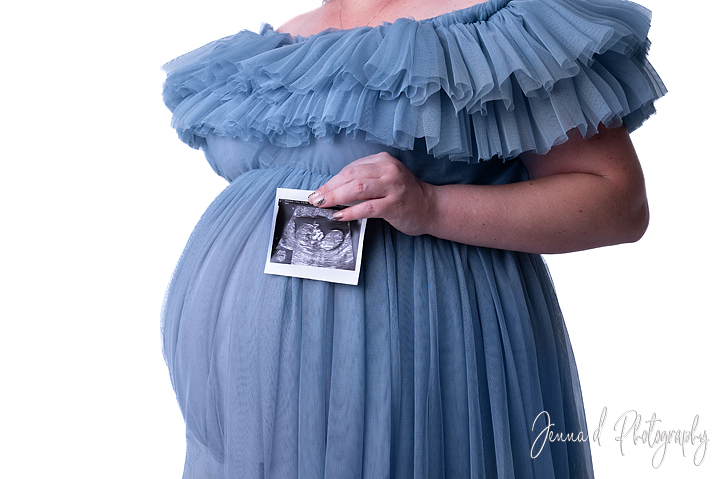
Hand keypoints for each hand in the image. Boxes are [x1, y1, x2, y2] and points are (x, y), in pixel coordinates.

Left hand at [308, 152, 436, 235]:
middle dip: (329, 188)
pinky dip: (350, 211)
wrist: (430, 207)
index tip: (320, 190)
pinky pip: (367, 207)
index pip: (351, 168)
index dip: (332, 180)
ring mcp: (392, 187)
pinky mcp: (394, 204)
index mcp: (383, 160)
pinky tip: (339, 216)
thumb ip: (364, 179)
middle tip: (316, 198)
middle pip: (351, 176)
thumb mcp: (385, 178)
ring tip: (323, 205)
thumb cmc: (404, 194)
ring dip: (335, 197)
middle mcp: (388, 170)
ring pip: (357, 189)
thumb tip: (334, 189)